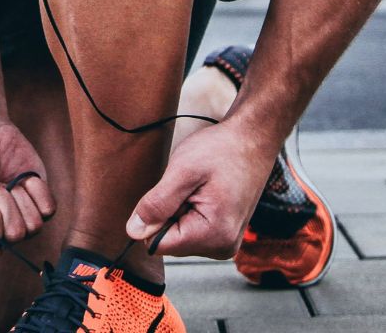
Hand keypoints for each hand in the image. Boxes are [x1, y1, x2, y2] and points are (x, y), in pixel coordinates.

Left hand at [125, 119, 273, 258]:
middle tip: (190, 187)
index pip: (159, 244)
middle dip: (169, 212)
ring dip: (179, 209)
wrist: (252, 140)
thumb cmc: (222, 150)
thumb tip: (133, 231)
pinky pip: (191, 229)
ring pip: (179, 234)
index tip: (173, 192)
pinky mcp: (223, 234)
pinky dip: (190, 209)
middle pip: (170, 241)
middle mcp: (222, 247)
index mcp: (213, 236)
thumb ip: (157, 204)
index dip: (154, 217)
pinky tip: (205, 192)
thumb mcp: (182, 171)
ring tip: (200, 187)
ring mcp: (225, 242)